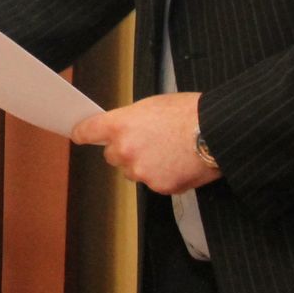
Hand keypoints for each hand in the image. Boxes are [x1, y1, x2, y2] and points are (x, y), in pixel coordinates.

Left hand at [70, 92, 220, 193]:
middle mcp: (125, 150)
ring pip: (133, 171)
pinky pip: (153, 183)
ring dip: (144, 165)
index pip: (88, 131)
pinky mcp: (159, 187)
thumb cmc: (189, 113)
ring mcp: (141, 171)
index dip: (82, 133)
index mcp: (120, 125)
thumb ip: (130, 120)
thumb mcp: (152, 105)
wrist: (216, 131)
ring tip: (169, 151)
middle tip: (147, 141)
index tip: (78, 135)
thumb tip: (123, 129)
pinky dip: (163, 176)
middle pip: (112, 156)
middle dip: (125, 150)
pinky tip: (178, 163)